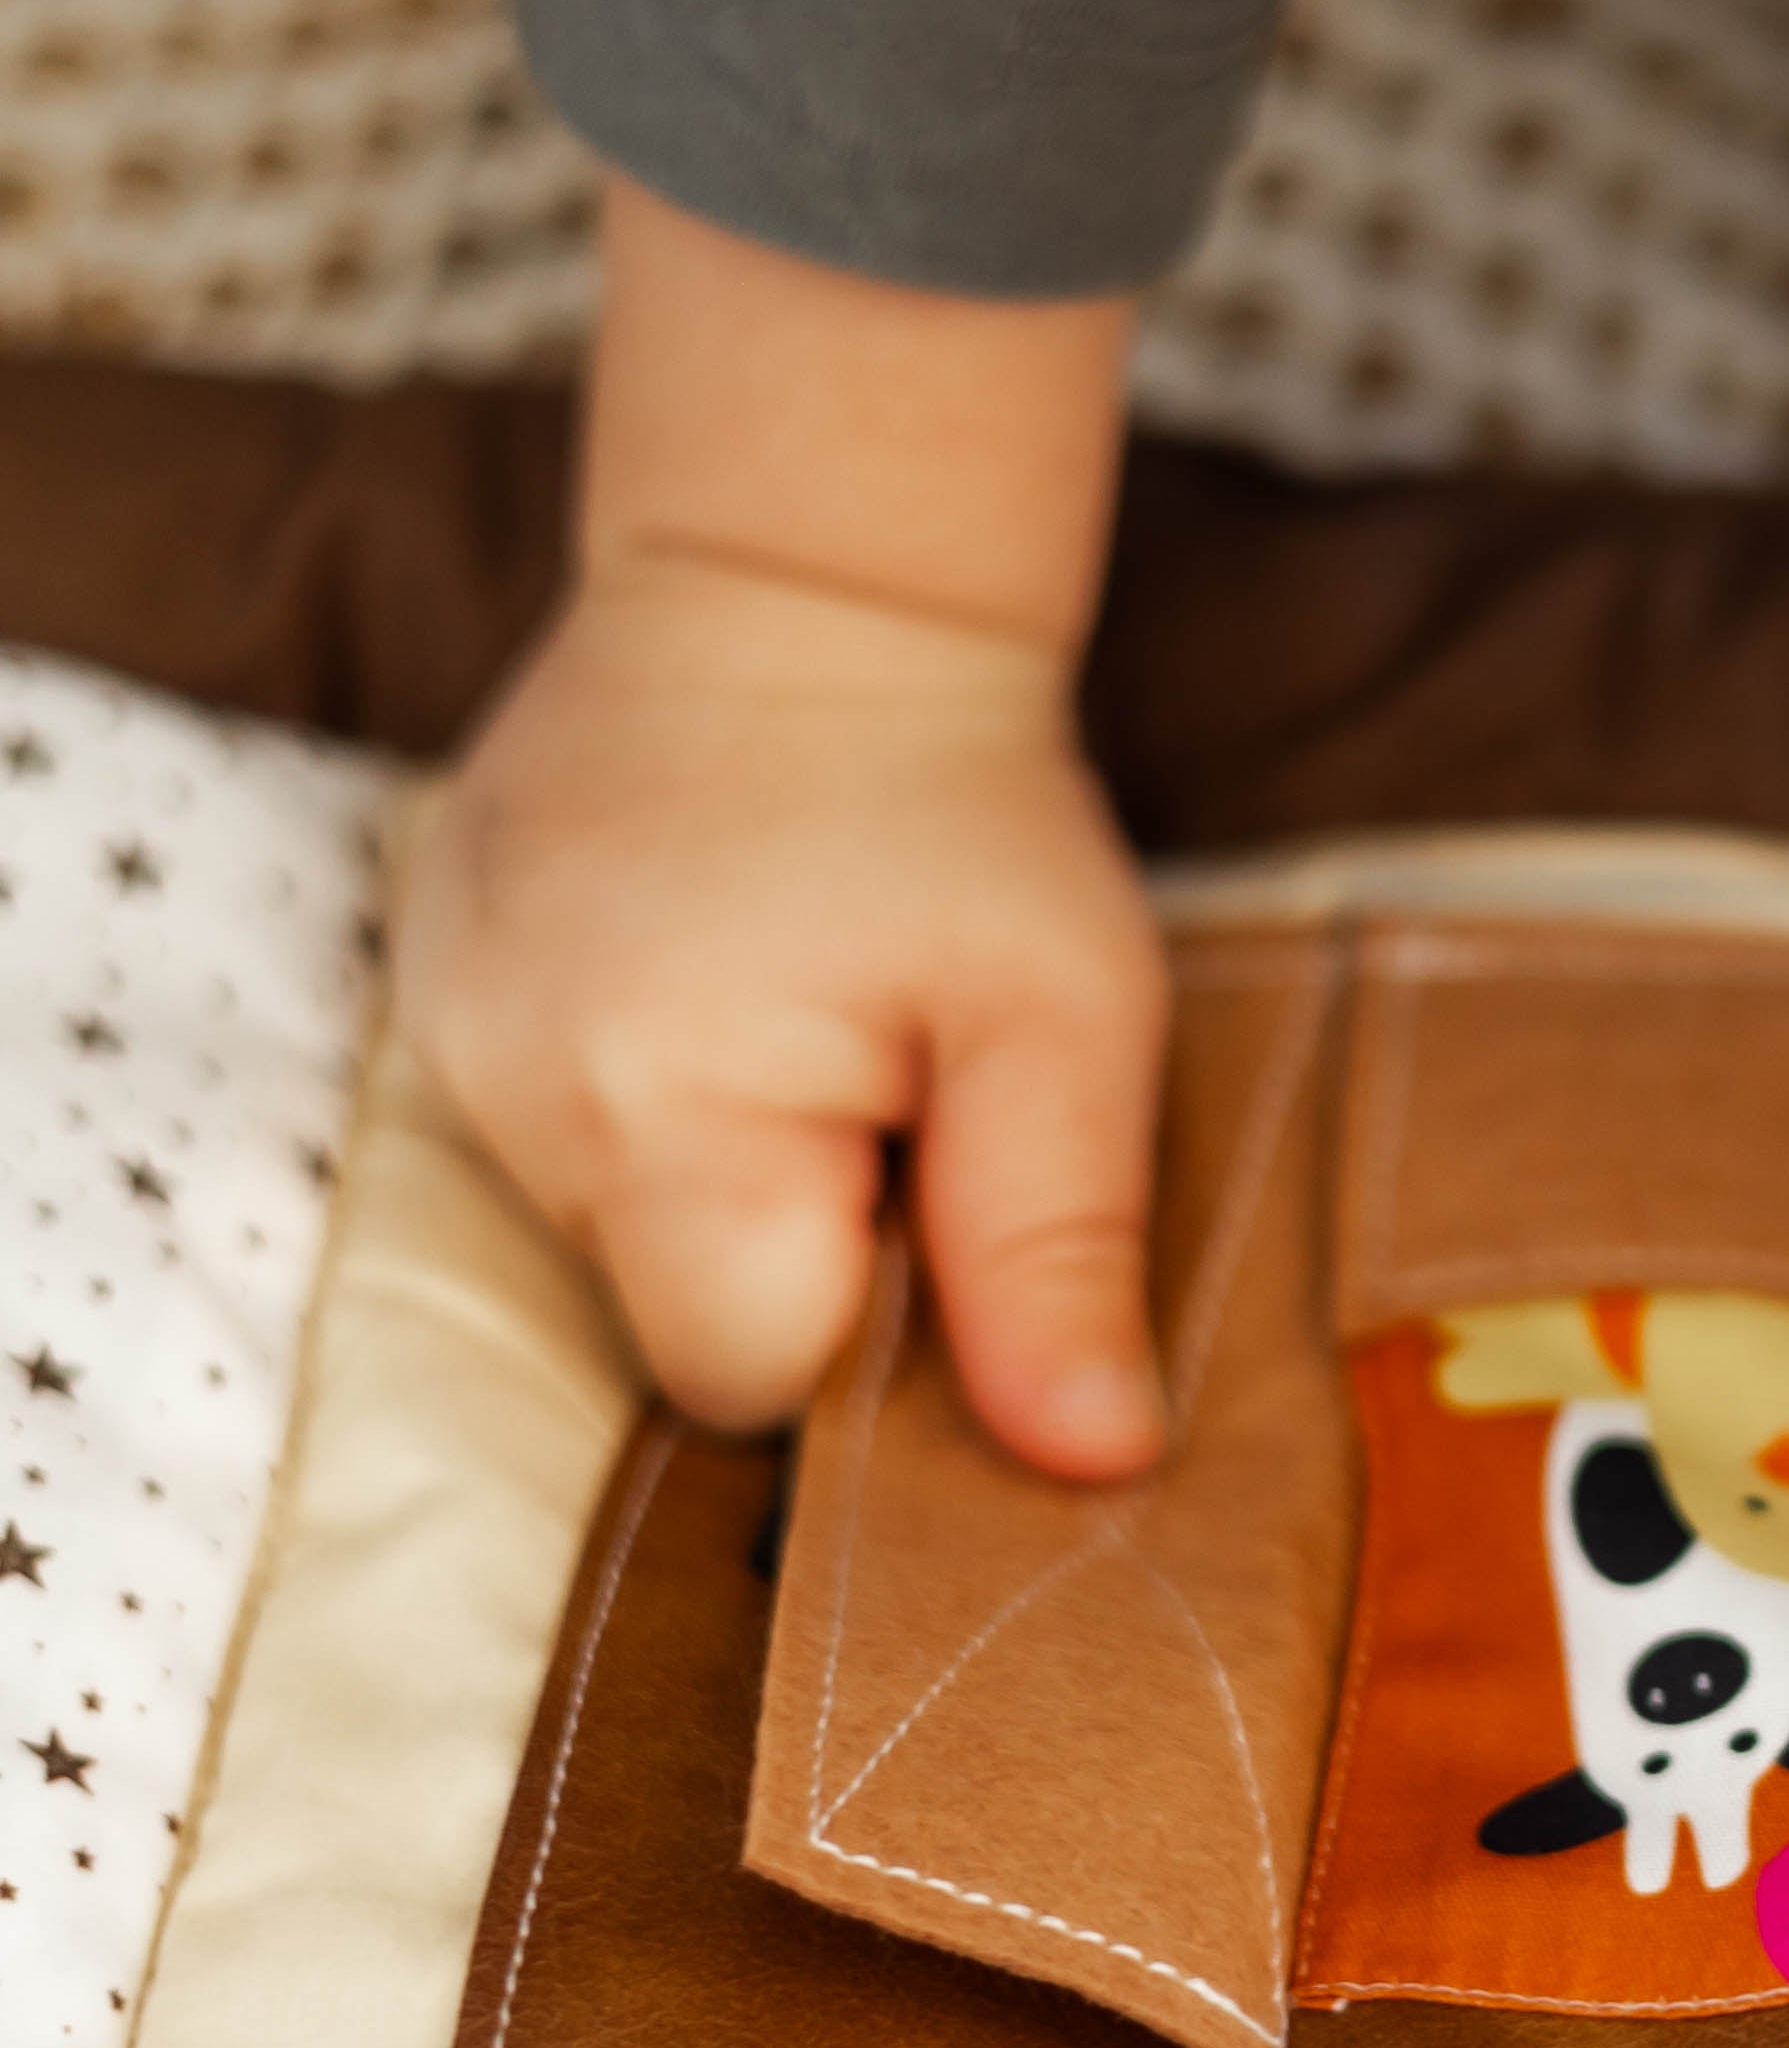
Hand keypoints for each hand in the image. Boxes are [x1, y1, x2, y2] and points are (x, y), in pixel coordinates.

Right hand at [401, 545, 1170, 1466]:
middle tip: (876, 1065)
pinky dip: (643, 1091)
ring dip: (719, 1160)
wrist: (804, 586)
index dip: (866, 1308)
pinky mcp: (434, 984)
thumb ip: (1057, 1248)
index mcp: (655, 1104)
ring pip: (612, 1224)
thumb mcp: (1064, 1022)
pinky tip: (707, 975)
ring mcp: (447, 1028)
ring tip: (794, 1000)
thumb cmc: (965, 810)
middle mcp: (506, 1083)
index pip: (749, 1373)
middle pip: (672, 1305)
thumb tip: (1095, 1462)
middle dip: (794, 1232)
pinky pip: (554, 1131)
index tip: (927, 1163)